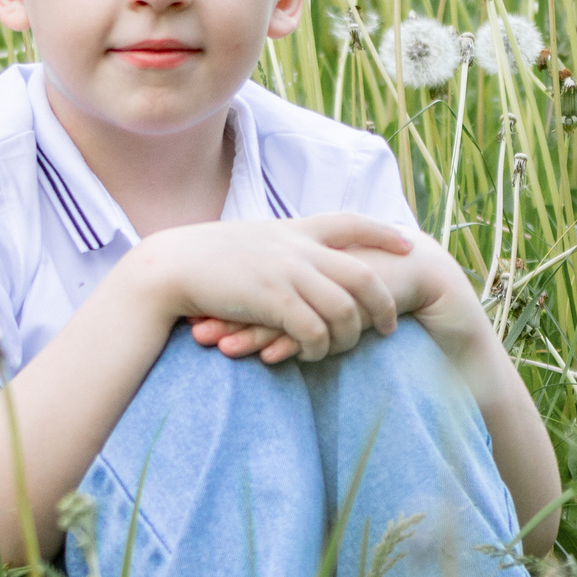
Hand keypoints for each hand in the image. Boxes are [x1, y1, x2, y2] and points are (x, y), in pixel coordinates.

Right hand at [147, 214, 413, 364]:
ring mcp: (287, 273)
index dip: (383, 233)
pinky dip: (320, 346)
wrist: (168, 267)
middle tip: (389, 326)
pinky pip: (315, 330)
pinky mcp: (273, 300)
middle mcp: (297, 248)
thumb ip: (278, 248)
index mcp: (293, 230)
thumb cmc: (202, 260)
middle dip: (383, 303)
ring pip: (345, 308)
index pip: (351, 222)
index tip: (408, 245)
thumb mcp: (248, 242)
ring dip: (349, 335)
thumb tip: (296, 260)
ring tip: (344, 349)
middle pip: (362, 274)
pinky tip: (313, 354)